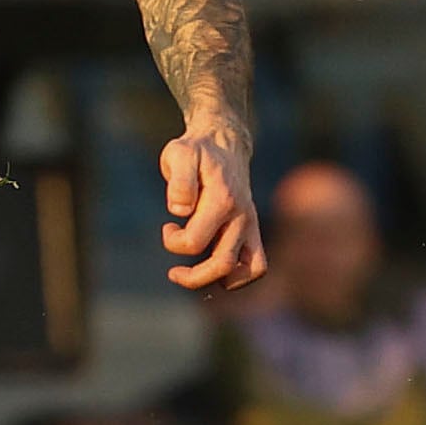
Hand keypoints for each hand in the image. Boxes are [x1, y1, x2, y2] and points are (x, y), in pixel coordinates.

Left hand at [159, 119, 265, 290]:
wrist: (224, 143)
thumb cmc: (197, 151)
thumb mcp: (179, 154)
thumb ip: (179, 180)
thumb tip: (179, 211)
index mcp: (222, 200)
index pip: (194, 242)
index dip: (173, 242)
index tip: (168, 226)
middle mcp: (242, 217)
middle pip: (222, 265)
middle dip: (193, 277)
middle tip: (173, 272)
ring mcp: (251, 225)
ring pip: (249, 270)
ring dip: (219, 280)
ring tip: (196, 274)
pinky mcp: (253, 231)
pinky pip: (257, 265)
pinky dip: (238, 276)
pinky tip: (215, 271)